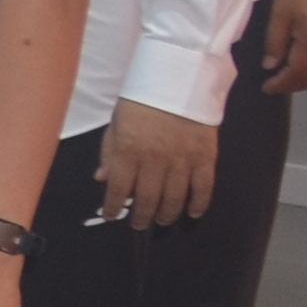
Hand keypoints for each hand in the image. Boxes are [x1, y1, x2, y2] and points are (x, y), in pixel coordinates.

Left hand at [100, 101, 218, 230]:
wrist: (178, 81)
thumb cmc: (141, 102)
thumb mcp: (116, 123)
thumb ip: (109, 152)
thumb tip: (101, 179)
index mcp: (128, 149)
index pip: (118, 187)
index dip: (112, 206)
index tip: (110, 216)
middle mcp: (154, 159)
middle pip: (147, 198)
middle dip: (140, 216)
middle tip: (138, 225)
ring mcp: (182, 160)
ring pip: (174, 198)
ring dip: (167, 214)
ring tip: (161, 220)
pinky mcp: (205, 157)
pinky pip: (203, 188)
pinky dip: (198, 204)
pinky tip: (192, 214)